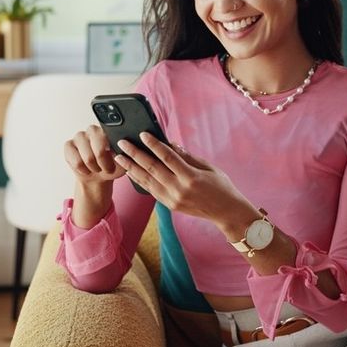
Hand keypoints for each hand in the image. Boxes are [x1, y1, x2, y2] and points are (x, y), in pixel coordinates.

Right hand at [63, 124, 124, 185]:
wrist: (99, 176)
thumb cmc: (113, 165)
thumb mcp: (125, 160)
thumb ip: (127, 152)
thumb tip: (126, 148)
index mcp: (107, 130)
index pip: (109, 137)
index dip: (111, 153)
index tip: (113, 159)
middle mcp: (92, 130)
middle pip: (99, 150)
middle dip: (104, 164)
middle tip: (107, 167)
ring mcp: (79, 136)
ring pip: (87, 158)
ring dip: (94, 168)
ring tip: (97, 168)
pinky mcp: (68, 146)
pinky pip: (76, 161)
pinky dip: (83, 170)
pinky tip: (86, 168)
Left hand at [113, 132, 258, 236]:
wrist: (226, 212)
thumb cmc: (221, 186)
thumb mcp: (208, 167)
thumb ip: (187, 156)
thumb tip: (170, 143)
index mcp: (191, 177)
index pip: (167, 157)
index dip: (154, 145)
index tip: (142, 134)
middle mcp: (179, 189)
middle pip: (152, 168)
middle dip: (135, 154)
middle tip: (122, 143)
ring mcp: (173, 199)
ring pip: (147, 181)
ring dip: (131, 168)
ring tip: (119, 157)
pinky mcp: (170, 205)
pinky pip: (151, 190)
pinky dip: (139, 180)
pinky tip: (131, 172)